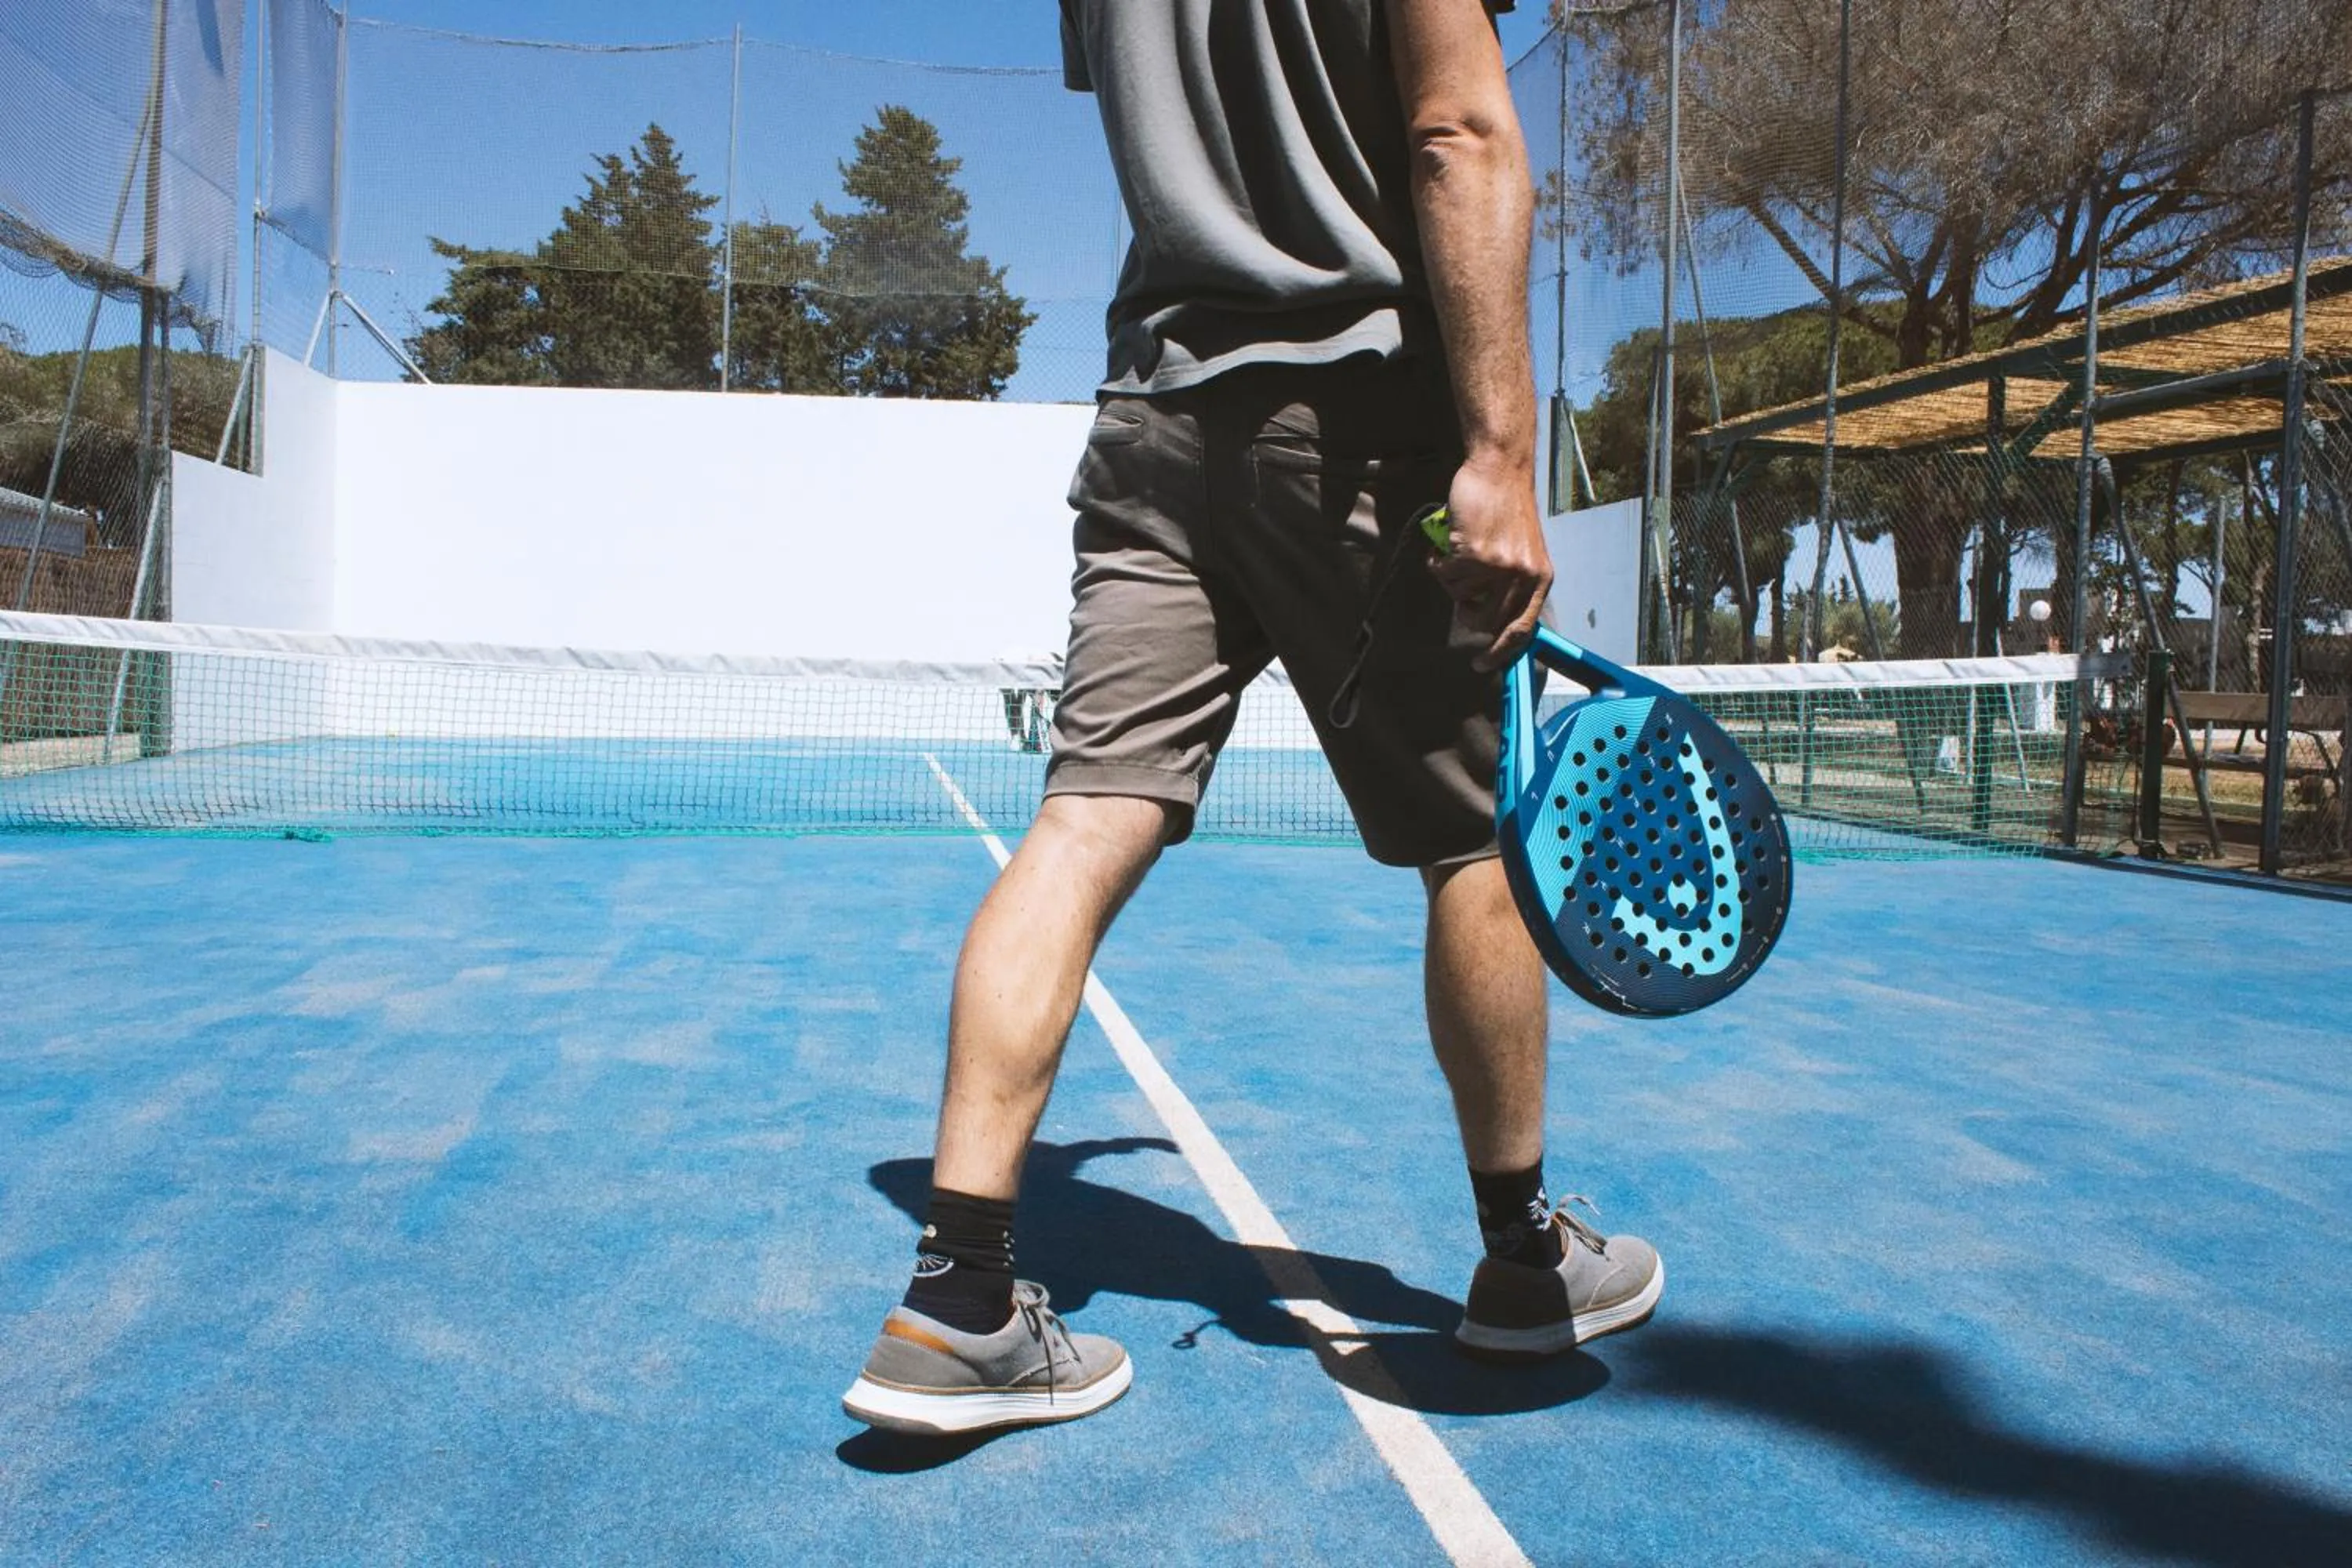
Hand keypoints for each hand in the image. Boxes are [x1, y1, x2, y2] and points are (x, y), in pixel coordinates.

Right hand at [1428, 453, 1550, 671]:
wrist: (1499, 470)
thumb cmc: (1506, 508)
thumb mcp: (1523, 551)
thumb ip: (1512, 584)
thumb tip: (1488, 620)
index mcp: (1539, 579)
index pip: (1522, 630)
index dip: (1500, 653)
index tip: (1481, 665)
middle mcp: (1522, 577)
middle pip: (1486, 622)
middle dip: (1466, 611)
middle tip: (1461, 591)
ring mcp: (1498, 568)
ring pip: (1460, 598)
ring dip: (1452, 579)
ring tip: (1459, 551)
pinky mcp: (1474, 555)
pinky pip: (1445, 575)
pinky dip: (1438, 561)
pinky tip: (1447, 542)